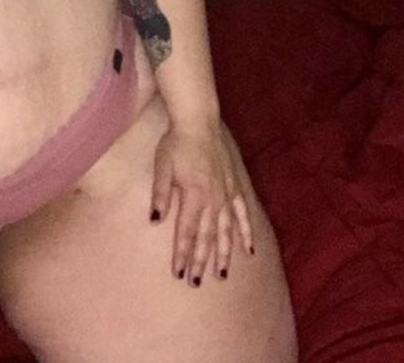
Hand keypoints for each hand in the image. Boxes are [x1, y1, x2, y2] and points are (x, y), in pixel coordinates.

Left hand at [150, 118, 253, 284]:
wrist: (200, 121)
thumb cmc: (176, 142)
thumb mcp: (162, 166)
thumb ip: (160, 194)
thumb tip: (154, 220)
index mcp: (193, 196)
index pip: (186, 233)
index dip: (182, 255)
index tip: (179, 274)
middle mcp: (212, 200)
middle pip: (206, 237)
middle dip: (200, 262)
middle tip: (196, 283)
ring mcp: (227, 194)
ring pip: (226, 232)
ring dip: (223, 255)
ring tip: (221, 276)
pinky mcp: (236, 187)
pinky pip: (243, 215)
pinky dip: (246, 233)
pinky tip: (248, 251)